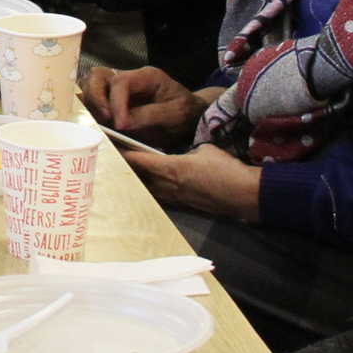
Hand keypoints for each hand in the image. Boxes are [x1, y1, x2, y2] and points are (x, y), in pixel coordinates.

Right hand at [81, 64, 212, 138]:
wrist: (192, 119)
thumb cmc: (186, 114)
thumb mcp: (174, 115)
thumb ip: (149, 116)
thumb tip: (122, 124)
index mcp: (146, 76)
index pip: (121, 82)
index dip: (116, 103)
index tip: (120, 125)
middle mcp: (129, 77)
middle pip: (98, 76)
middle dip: (96, 99)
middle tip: (105, 121)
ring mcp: (119, 89)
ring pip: (91, 85)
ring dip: (91, 105)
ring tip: (101, 125)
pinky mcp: (114, 101)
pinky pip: (94, 100)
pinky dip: (90, 110)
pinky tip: (97, 125)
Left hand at [123, 142, 262, 222]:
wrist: (244, 195)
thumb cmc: (226, 169)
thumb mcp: (205, 150)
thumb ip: (187, 152)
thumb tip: (182, 154)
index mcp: (170, 168)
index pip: (137, 160)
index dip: (121, 153)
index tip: (109, 146)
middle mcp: (167, 185)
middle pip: (136, 177)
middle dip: (123, 168)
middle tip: (111, 159)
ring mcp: (174, 198)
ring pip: (145, 189)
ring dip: (135, 181)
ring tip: (124, 172)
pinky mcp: (182, 206)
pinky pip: (158, 197)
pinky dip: (149, 190)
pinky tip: (146, 185)